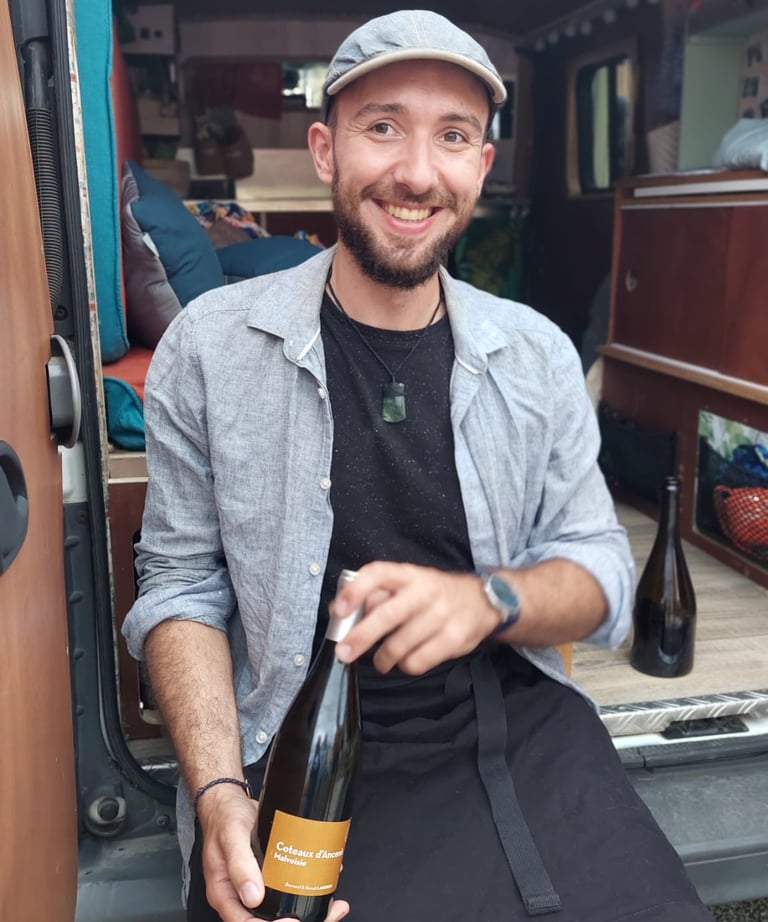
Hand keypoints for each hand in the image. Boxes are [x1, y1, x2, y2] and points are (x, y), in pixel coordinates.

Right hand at [196, 785, 350, 920]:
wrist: (228, 802)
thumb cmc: (224, 818)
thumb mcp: (231, 837)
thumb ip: (240, 865)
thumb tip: (253, 897)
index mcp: (226, 894)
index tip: (294, 921)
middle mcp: (241, 895)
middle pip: (270, 921)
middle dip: (301, 921)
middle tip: (330, 912)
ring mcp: (256, 886)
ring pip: (283, 908)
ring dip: (309, 908)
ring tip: (335, 904)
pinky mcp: (269, 875)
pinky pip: (288, 889)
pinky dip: (309, 888)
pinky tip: (325, 879)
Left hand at [332, 563, 497, 673]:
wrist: (482, 601)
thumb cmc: (433, 594)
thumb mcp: (408, 583)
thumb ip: (375, 594)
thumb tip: (337, 610)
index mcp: (408, 574)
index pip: (378, 574)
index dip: (355, 591)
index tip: (339, 609)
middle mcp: (424, 591)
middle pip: (386, 615)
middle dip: (360, 637)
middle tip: (343, 652)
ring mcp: (440, 615)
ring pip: (398, 645)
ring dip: (382, 659)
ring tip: (380, 661)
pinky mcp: (452, 639)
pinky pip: (416, 662)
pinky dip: (405, 666)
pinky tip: (406, 660)